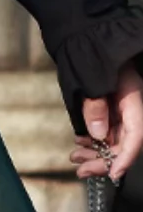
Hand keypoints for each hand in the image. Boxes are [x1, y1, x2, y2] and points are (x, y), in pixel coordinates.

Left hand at [69, 60, 142, 183]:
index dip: (125, 158)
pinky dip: (93, 140)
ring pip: (113, 140)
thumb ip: (95, 107)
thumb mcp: (92, 78)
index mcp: (133, 100)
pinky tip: (80, 143)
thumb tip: (98, 134)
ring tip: (76, 159)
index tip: (114, 174)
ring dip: (96, 153)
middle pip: (123, 143)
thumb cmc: (91, 53)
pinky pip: (106, 131)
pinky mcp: (110, 109)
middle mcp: (130, 108)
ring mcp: (120, 109)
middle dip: (104, 160)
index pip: (135, 136)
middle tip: (82, 170)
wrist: (86, 37)